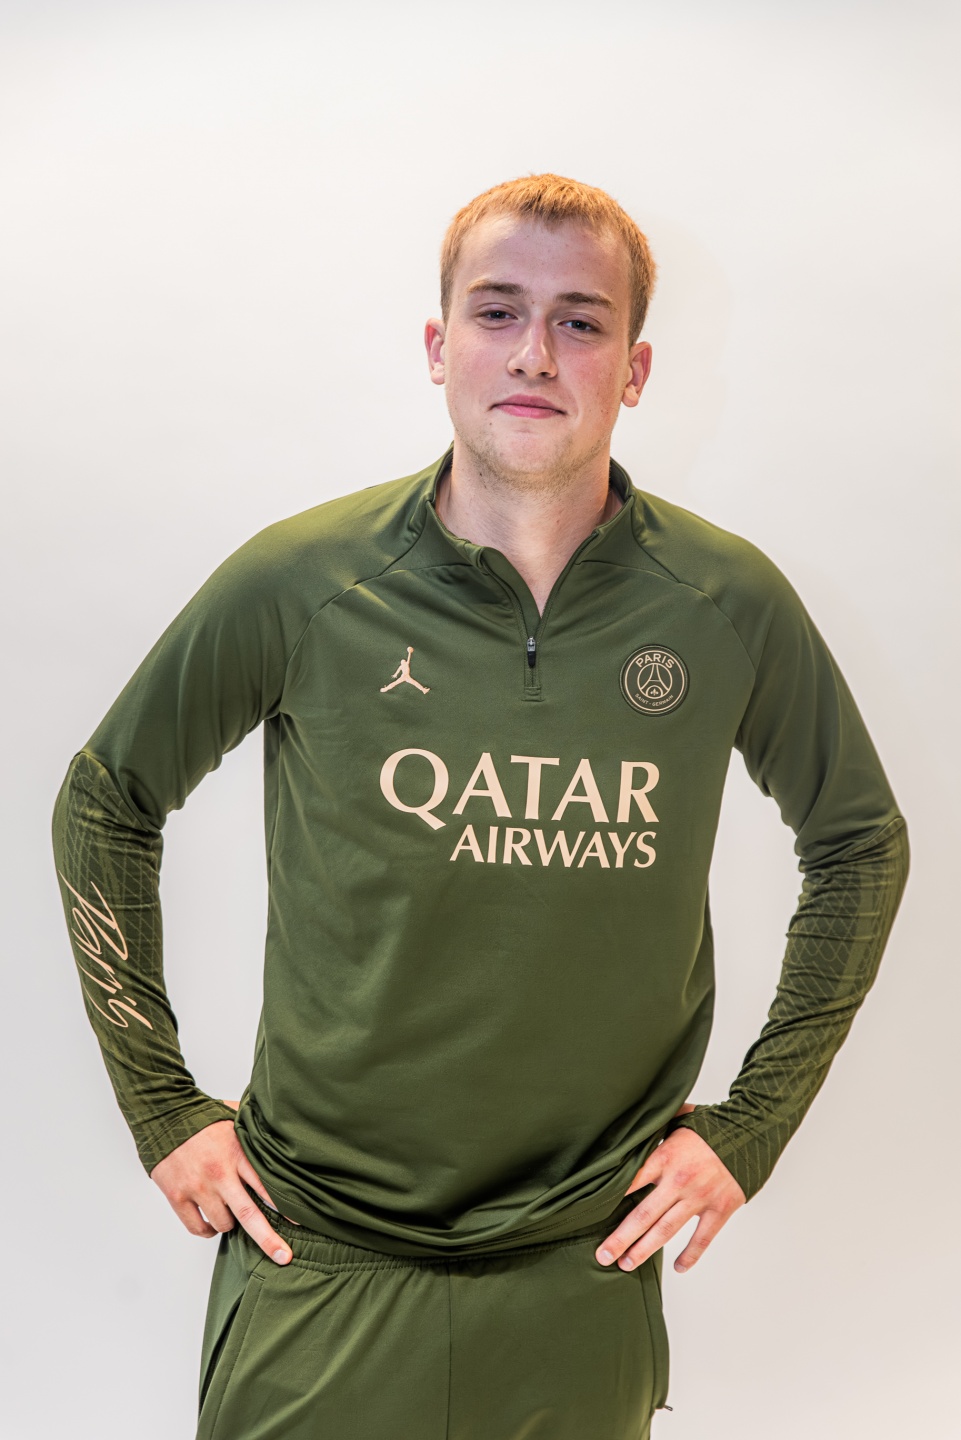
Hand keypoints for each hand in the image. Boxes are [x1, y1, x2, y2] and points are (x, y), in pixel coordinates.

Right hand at [149, 1099, 293, 1264]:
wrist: (165, 1116)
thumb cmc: (204, 1119)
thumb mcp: (236, 1121)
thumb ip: (256, 1135)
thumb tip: (283, 1134)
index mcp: (238, 1154)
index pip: (266, 1185)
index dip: (285, 1206)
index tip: (302, 1222)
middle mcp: (219, 1173)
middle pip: (248, 1214)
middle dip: (269, 1239)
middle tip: (284, 1257)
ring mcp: (198, 1187)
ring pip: (223, 1224)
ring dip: (230, 1224)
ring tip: (229, 1211)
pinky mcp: (177, 1196)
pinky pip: (198, 1228)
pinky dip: (208, 1230)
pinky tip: (212, 1222)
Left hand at [594, 1103, 745, 1274]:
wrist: (751, 1131)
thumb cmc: (711, 1124)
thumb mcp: (679, 1118)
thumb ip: (656, 1126)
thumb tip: (633, 1122)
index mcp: (665, 1156)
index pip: (631, 1182)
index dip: (610, 1200)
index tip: (593, 1216)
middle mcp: (678, 1180)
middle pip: (643, 1215)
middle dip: (621, 1238)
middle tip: (602, 1255)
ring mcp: (699, 1197)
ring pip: (666, 1230)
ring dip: (644, 1250)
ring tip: (626, 1264)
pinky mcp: (720, 1209)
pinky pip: (702, 1238)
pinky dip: (690, 1255)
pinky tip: (678, 1267)